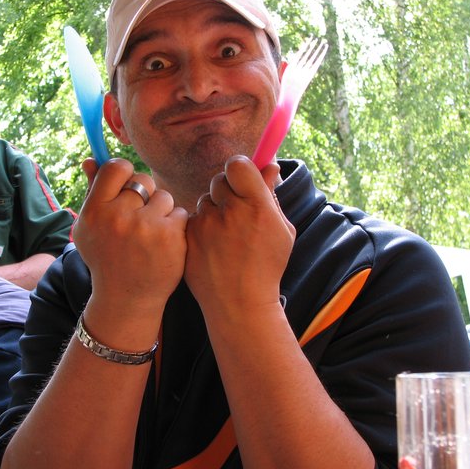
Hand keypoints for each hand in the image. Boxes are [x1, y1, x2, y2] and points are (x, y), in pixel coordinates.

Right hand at [74, 158, 188, 318]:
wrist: (127, 298)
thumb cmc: (107, 258)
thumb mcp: (89, 228)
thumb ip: (92, 191)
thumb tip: (91, 159)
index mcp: (95, 211)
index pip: (116, 168)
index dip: (125, 174)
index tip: (127, 187)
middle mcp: (119, 217)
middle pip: (144, 181)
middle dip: (145, 195)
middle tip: (139, 218)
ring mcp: (146, 227)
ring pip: (164, 197)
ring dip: (162, 211)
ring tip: (151, 234)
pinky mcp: (171, 237)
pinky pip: (180, 213)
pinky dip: (175, 226)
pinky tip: (164, 243)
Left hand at [184, 156, 294, 320]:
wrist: (239, 303)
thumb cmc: (266, 266)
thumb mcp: (281, 230)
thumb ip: (271, 195)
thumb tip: (270, 166)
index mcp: (256, 206)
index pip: (238, 165)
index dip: (240, 170)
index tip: (242, 179)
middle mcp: (229, 211)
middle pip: (219, 180)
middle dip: (226, 191)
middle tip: (235, 211)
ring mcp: (205, 225)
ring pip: (204, 201)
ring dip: (213, 211)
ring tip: (225, 237)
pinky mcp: (188, 237)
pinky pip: (192, 220)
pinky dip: (201, 228)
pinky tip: (212, 247)